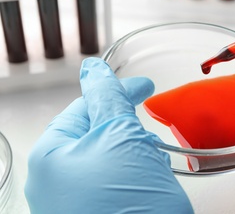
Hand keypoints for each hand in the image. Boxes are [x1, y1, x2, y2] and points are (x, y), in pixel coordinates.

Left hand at [24, 58, 192, 213]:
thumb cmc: (127, 204)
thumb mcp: (120, 137)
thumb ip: (106, 98)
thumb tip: (93, 67)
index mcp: (51, 157)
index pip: (86, 108)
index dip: (118, 92)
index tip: (144, 86)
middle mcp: (56, 182)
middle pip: (96, 135)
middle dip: (126, 127)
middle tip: (147, 123)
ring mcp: (74, 203)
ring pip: (108, 159)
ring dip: (133, 153)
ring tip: (151, 161)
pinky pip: (114, 183)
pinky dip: (134, 175)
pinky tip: (149, 181)